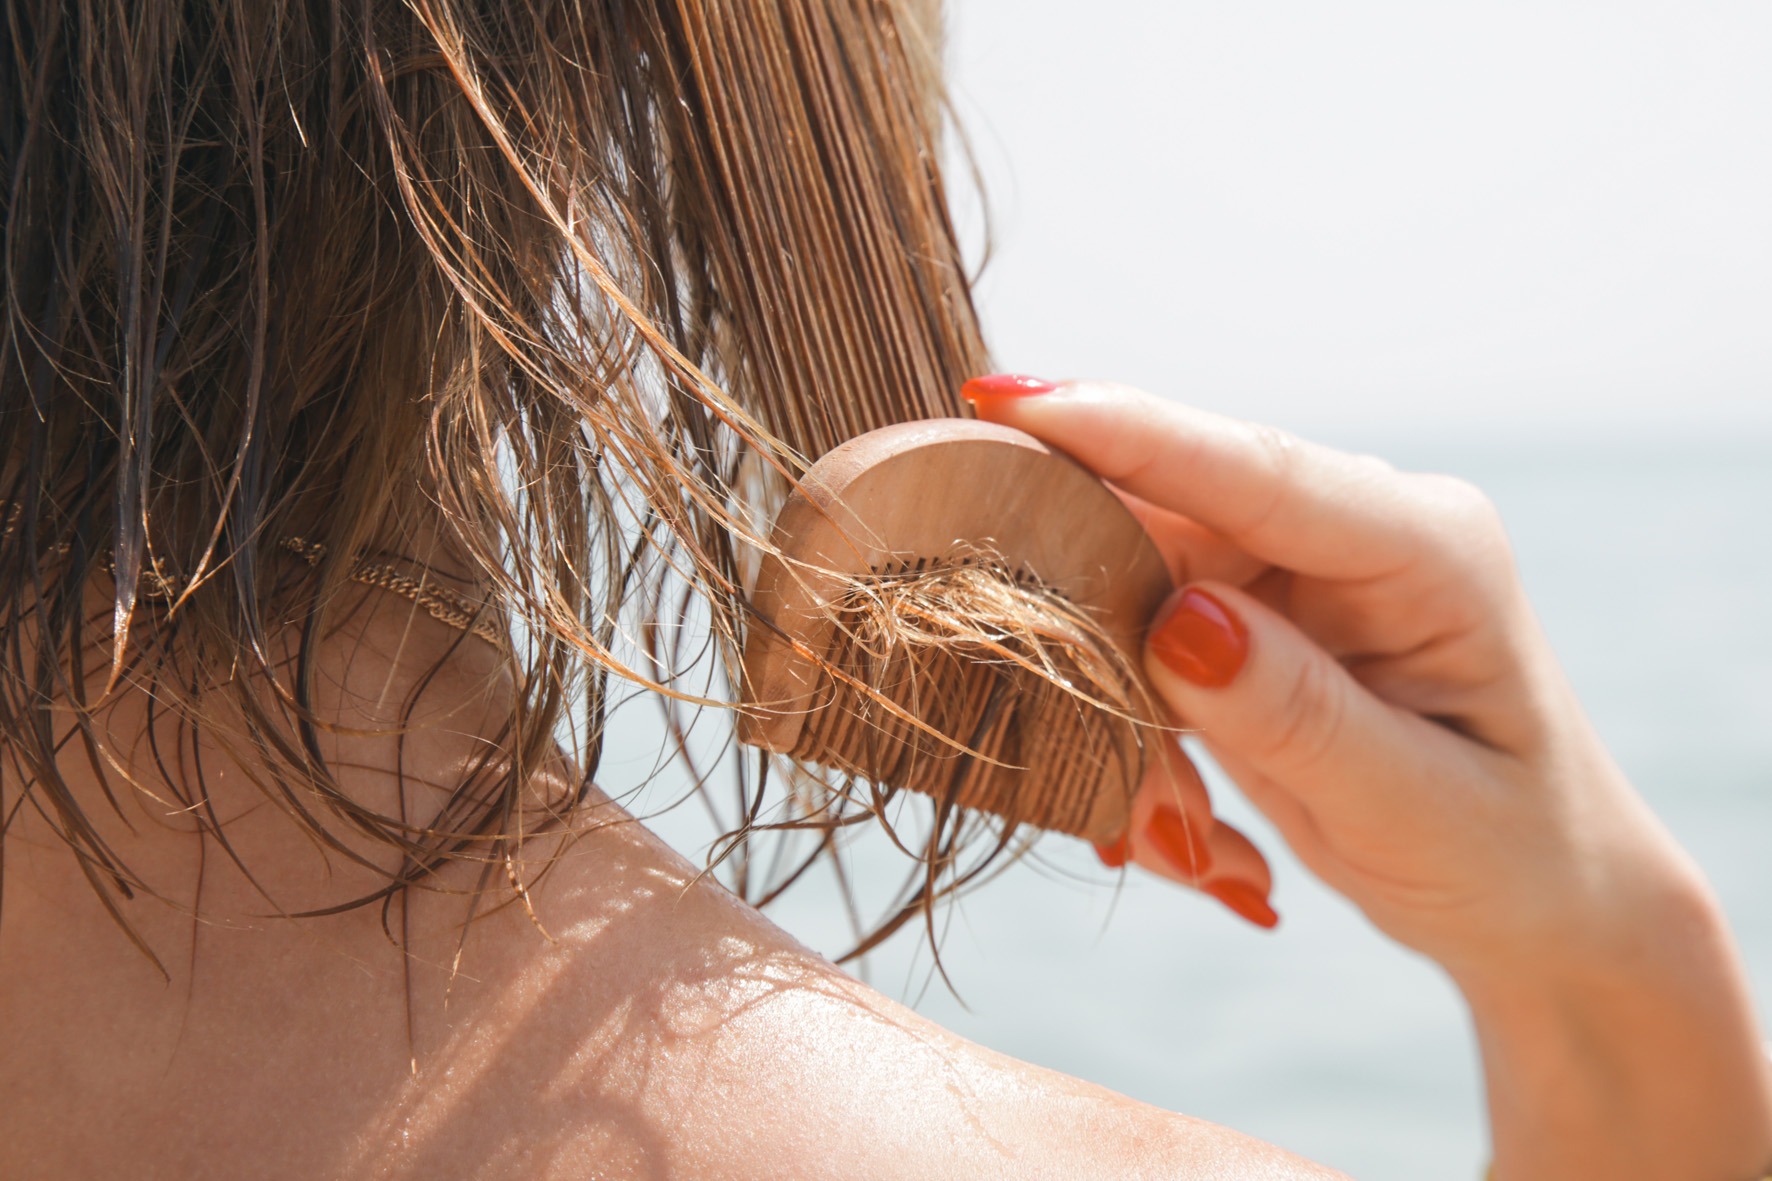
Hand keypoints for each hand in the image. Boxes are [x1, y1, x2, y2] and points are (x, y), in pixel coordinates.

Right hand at [967, 376, 1675, 969]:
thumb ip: (1298, 715)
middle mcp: (1349, 532)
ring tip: (1179, 839)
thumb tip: (1179, 621)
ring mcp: (1291, 567)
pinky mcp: (1244, 611)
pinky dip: (1137, 739)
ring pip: (1130, 588)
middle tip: (1113, 788)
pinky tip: (1186, 825)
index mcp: (1425, 547)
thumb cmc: (1506, 853)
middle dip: (1097, 637)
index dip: (1123, 431)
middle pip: (1164, 518)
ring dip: (1121, 716)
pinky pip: (1138, 641)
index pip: (1254, 472)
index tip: (1000, 399)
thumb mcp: (1416, 812)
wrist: (1532, 894)